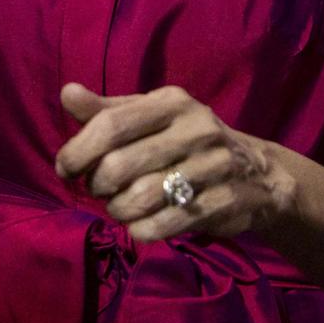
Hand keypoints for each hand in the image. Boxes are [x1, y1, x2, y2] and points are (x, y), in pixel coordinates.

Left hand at [54, 83, 295, 242]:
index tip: (66, 169)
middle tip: (98, 189)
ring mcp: (214, 166)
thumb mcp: (149, 117)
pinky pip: (162, 225)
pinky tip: (140, 224)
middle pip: (118, 166)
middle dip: (96, 185)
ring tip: (119, 206)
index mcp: (171, 102)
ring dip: (117, 210)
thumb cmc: (185, 140)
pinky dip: (140, 230)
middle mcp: (195, 129)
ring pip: (138, 199)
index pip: (110, 124)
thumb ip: (106, 110)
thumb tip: (67, 92)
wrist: (258, 172)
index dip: (78, 150)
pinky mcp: (225, 202)